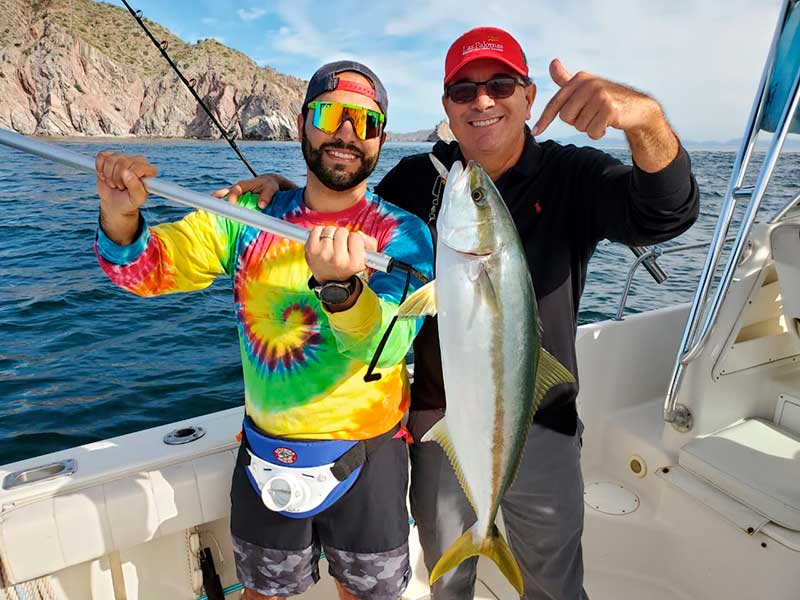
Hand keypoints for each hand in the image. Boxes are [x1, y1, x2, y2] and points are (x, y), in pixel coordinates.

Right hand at [96, 151, 156, 215]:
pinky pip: (101, 157)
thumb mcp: (137, 199)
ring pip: (110, 160)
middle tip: (120, 186)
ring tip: (114, 183)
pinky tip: (105, 176)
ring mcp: (123, 157)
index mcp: (149, 170)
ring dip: (108, 175)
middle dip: (117, 179)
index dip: (129, 179)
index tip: (128, 187)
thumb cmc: (129, 201)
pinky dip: (100, 169)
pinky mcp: (109, 157)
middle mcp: (137, 161)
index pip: (138, 167)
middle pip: (122, 162)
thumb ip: (136, 187)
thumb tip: (127, 173)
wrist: (115, 203)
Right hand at [212, 173, 297, 208]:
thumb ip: (294, 201)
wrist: (281, 183)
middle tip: (231, 203)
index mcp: (273, 182)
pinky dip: (220, 197)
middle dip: (236, 194)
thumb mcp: (293, 195)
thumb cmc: (288, 192)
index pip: (269, 187)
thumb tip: (303, 211)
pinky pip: (229, 193)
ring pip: (234, 189)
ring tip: (213, 200)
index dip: (265, 196)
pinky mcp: (242, 191)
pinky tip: (211, 202)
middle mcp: (258, 182)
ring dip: (223, 194)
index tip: (261, 206)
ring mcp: (249, 186)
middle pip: (244, 185)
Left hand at [305, 226, 377, 284]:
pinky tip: (322, 242)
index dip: (354, 239)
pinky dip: (319, 232)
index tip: (351, 247)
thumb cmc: (346, 266)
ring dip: (331, 234)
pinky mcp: (310, 249)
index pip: (356, 237)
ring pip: (330, 229)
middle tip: (340, 246)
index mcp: (354, 263)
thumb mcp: (364, 259)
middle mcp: (338, 260)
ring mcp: (323, 254)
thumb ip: (370, 244)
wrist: (329, 280)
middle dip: (342, 236)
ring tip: (331, 245)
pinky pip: (316, 229)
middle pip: (342, 231)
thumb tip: (360, 234)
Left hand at [532, 59, 661, 139]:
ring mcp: (599, 95)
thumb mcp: (586, 88)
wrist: (638, 108)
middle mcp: (588, 84)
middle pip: (566, 118)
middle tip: (592, 114)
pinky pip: (592, 131)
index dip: (544, 119)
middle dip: (577, 122)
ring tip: (601, 117)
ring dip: (589, 127)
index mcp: (579, 79)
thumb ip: (567, 79)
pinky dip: (598, 133)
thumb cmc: (608, 99)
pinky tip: (608, 123)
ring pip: (579, 126)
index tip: (536, 131)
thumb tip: (553, 62)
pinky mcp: (609, 108)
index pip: (556, 103)